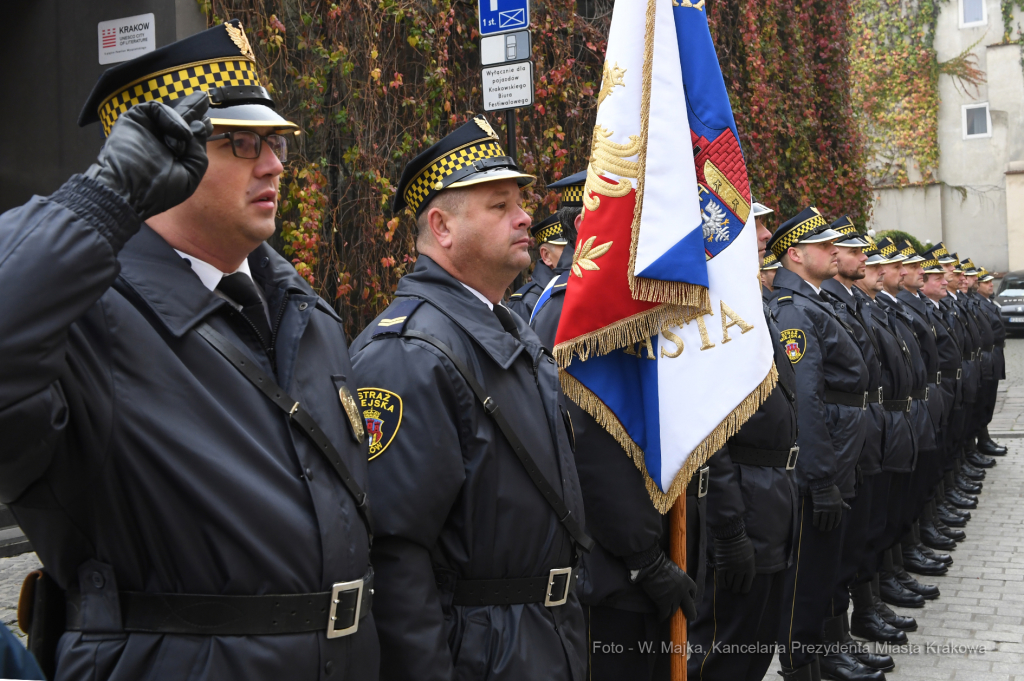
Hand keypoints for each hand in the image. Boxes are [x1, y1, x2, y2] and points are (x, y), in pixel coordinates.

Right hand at [85, 91, 211, 219]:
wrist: (130, 191)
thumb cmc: (158, 191)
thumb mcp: (190, 175)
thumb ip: (199, 153)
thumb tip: (200, 127)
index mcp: (172, 155)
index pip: (188, 135)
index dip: (199, 128)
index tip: (208, 123)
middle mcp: (159, 140)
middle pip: (179, 118)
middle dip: (193, 109)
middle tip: (204, 98)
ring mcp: (147, 129)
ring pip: (170, 112)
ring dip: (182, 122)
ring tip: (186, 138)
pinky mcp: (134, 119)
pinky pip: (155, 108)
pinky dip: (170, 117)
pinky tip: (179, 133)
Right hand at [631, 552, 696, 621]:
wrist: (653, 567)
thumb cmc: (662, 564)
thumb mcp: (675, 569)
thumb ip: (677, 578)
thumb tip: (673, 581)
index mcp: (686, 581)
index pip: (693, 590)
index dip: (691, 595)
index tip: (690, 597)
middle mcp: (682, 592)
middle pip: (689, 606)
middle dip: (690, 613)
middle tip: (691, 617)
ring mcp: (674, 598)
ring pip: (674, 611)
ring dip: (671, 614)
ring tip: (669, 616)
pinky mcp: (664, 602)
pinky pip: (664, 613)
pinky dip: (662, 616)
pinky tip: (660, 618)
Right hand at [713, 531, 755, 593]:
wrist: (731, 535)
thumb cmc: (743, 543)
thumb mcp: (751, 555)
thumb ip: (751, 566)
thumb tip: (752, 576)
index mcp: (749, 568)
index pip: (747, 586)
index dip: (744, 590)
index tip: (742, 589)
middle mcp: (740, 571)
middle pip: (737, 587)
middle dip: (736, 589)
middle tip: (734, 587)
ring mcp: (730, 569)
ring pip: (729, 584)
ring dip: (729, 587)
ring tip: (728, 586)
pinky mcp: (721, 566)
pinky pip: (721, 580)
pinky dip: (722, 585)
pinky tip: (723, 585)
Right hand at [811, 484, 847, 531]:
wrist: (823, 485)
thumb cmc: (832, 490)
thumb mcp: (840, 498)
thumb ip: (843, 504)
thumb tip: (849, 509)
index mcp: (838, 508)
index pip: (837, 518)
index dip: (835, 523)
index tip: (834, 527)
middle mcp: (832, 510)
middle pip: (830, 520)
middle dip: (829, 526)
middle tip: (827, 530)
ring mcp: (824, 510)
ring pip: (824, 520)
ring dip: (823, 526)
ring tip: (822, 530)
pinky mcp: (817, 508)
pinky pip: (816, 517)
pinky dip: (816, 521)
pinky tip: (815, 525)